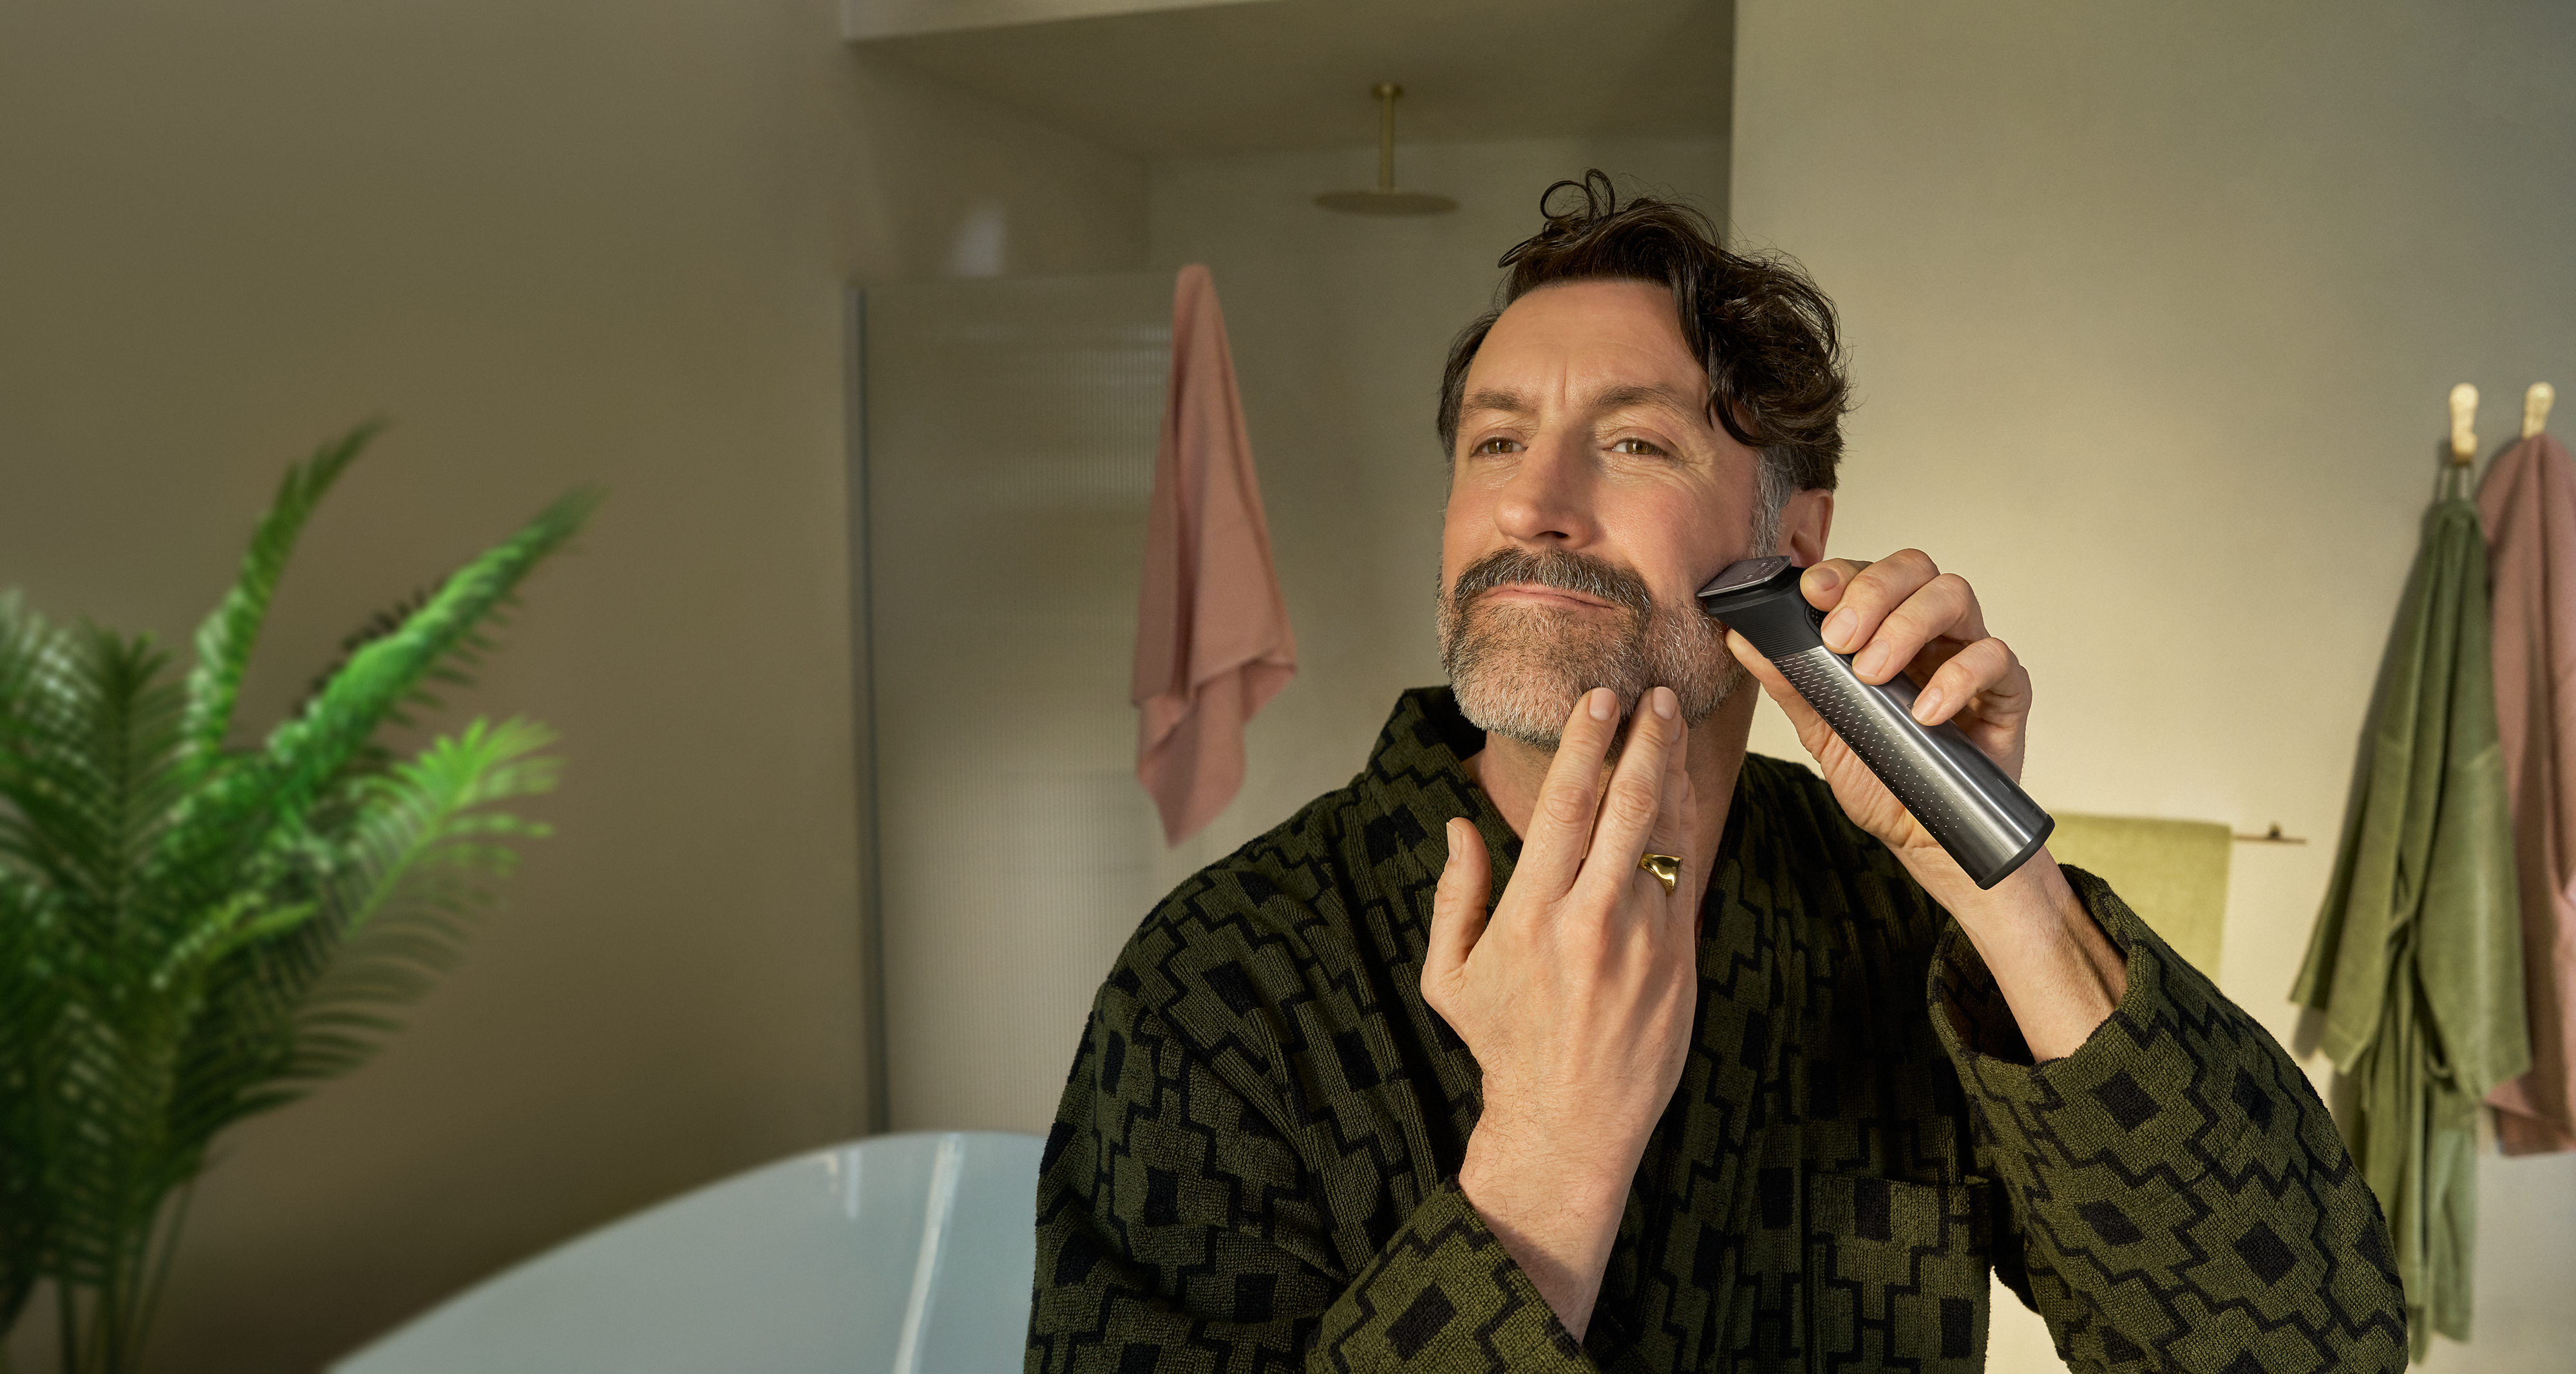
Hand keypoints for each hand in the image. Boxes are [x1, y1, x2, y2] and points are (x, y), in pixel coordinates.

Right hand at [1422, 685, 1702, 1336]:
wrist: (1568, 1125)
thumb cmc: (1503, 1047)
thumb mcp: (1449, 975)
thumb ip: (1454, 895)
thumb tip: (1456, 826)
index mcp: (1529, 914)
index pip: (1563, 806)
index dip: (1585, 744)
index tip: (1599, 698)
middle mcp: (1589, 919)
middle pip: (1626, 805)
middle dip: (1644, 740)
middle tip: (1656, 694)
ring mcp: (1643, 940)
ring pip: (1669, 834)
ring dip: (1676, 772)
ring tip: (1679, 725)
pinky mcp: (1681, 961)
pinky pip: (1691, 877)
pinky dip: (1691, 828)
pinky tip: (1689, 792)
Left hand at [1725, 550, 2125, 1057]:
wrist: (1925, 838)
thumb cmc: (1881, 778)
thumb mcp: (1824, 731)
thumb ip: (1790, 682)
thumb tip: (1739, 637)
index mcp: (1882, 628)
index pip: (1866, 573)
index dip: (1840, 573)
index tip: (1810, 592)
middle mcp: (1927, 631)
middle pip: (1913, 568)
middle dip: (1872, 592)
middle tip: (1839, 636)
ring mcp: (1969, 654)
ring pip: (1955, 595)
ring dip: (1908, 625)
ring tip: (1873, 673)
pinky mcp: (2006, 690)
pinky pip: (1997, 658)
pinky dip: (1960, 675)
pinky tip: (1926, 712)